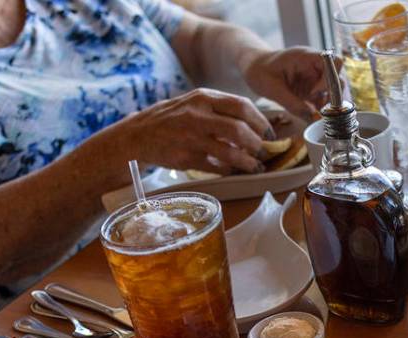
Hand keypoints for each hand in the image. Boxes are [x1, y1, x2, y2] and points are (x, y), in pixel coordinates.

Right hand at [124, 88, 272, 173]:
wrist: (138, 135)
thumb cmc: (173, 119)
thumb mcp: (195, 103)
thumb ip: (220, 109)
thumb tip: (254, 124)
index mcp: (203, 98)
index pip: (241, 106)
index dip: (260, 121)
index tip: (269, 133)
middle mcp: (197, 115)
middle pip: (239, 129)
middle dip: (257, 143)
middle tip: (263, 151)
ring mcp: (191, 138)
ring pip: (230, 152)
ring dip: (248, 162)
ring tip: (254, 166)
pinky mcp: (185, 158)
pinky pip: (215, 167)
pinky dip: (229, 170)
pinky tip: (233, 171)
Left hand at [242, 47, 335, 119]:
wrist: (253, 68)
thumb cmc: (259, 71)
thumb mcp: (272, 89)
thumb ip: (292, 103)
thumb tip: (312, 118)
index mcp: (306, 57)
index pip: (333, 62)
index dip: (330, 78)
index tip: (315, 92)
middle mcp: (315, 66)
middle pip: (338, 77)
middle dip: (333, 95)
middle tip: (321, 110)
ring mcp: (314, 78)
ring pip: (334, 90)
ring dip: (329, 104)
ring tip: (317, 115)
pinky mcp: (312, 89)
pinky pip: (324, 99)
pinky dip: (322, 109)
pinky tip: (314, 117)